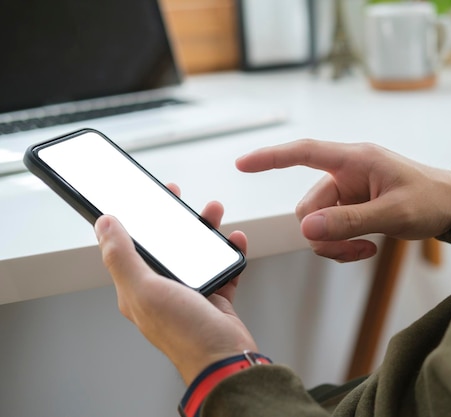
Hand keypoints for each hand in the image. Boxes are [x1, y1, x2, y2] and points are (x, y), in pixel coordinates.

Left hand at [94, 185, 255, 385]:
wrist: (226, 359)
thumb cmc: (185, 333)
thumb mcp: (146, 290)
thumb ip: (122, 257)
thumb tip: (104, 225)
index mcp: (138, 288)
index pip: (130, 247)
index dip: (136, 219)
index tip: (144, 197)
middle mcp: (162, 289)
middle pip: (166, 245)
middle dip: (174, 219)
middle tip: (178, 198)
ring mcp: (190, 293)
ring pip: (196, 252)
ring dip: (205, 230)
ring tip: (214, 213)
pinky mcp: (215, 297)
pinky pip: (221, 268)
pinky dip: (229, 252)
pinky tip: (234, 241)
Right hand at [236, 139, 450, 261]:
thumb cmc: (430, 199)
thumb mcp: (393, 212)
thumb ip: (349, 221)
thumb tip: (307, 229)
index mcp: (355, 160)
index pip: (304, 153)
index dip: (271, 157)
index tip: (242, 163)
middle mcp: (346, 174)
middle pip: (308, 207)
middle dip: (323, 234)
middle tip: (352, 249)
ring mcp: (349, 193)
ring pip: (317, 223)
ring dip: (333, 243)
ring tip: (363, 250)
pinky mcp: (353, 209)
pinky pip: (331, 230)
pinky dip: (341, 245)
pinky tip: (365, 248)